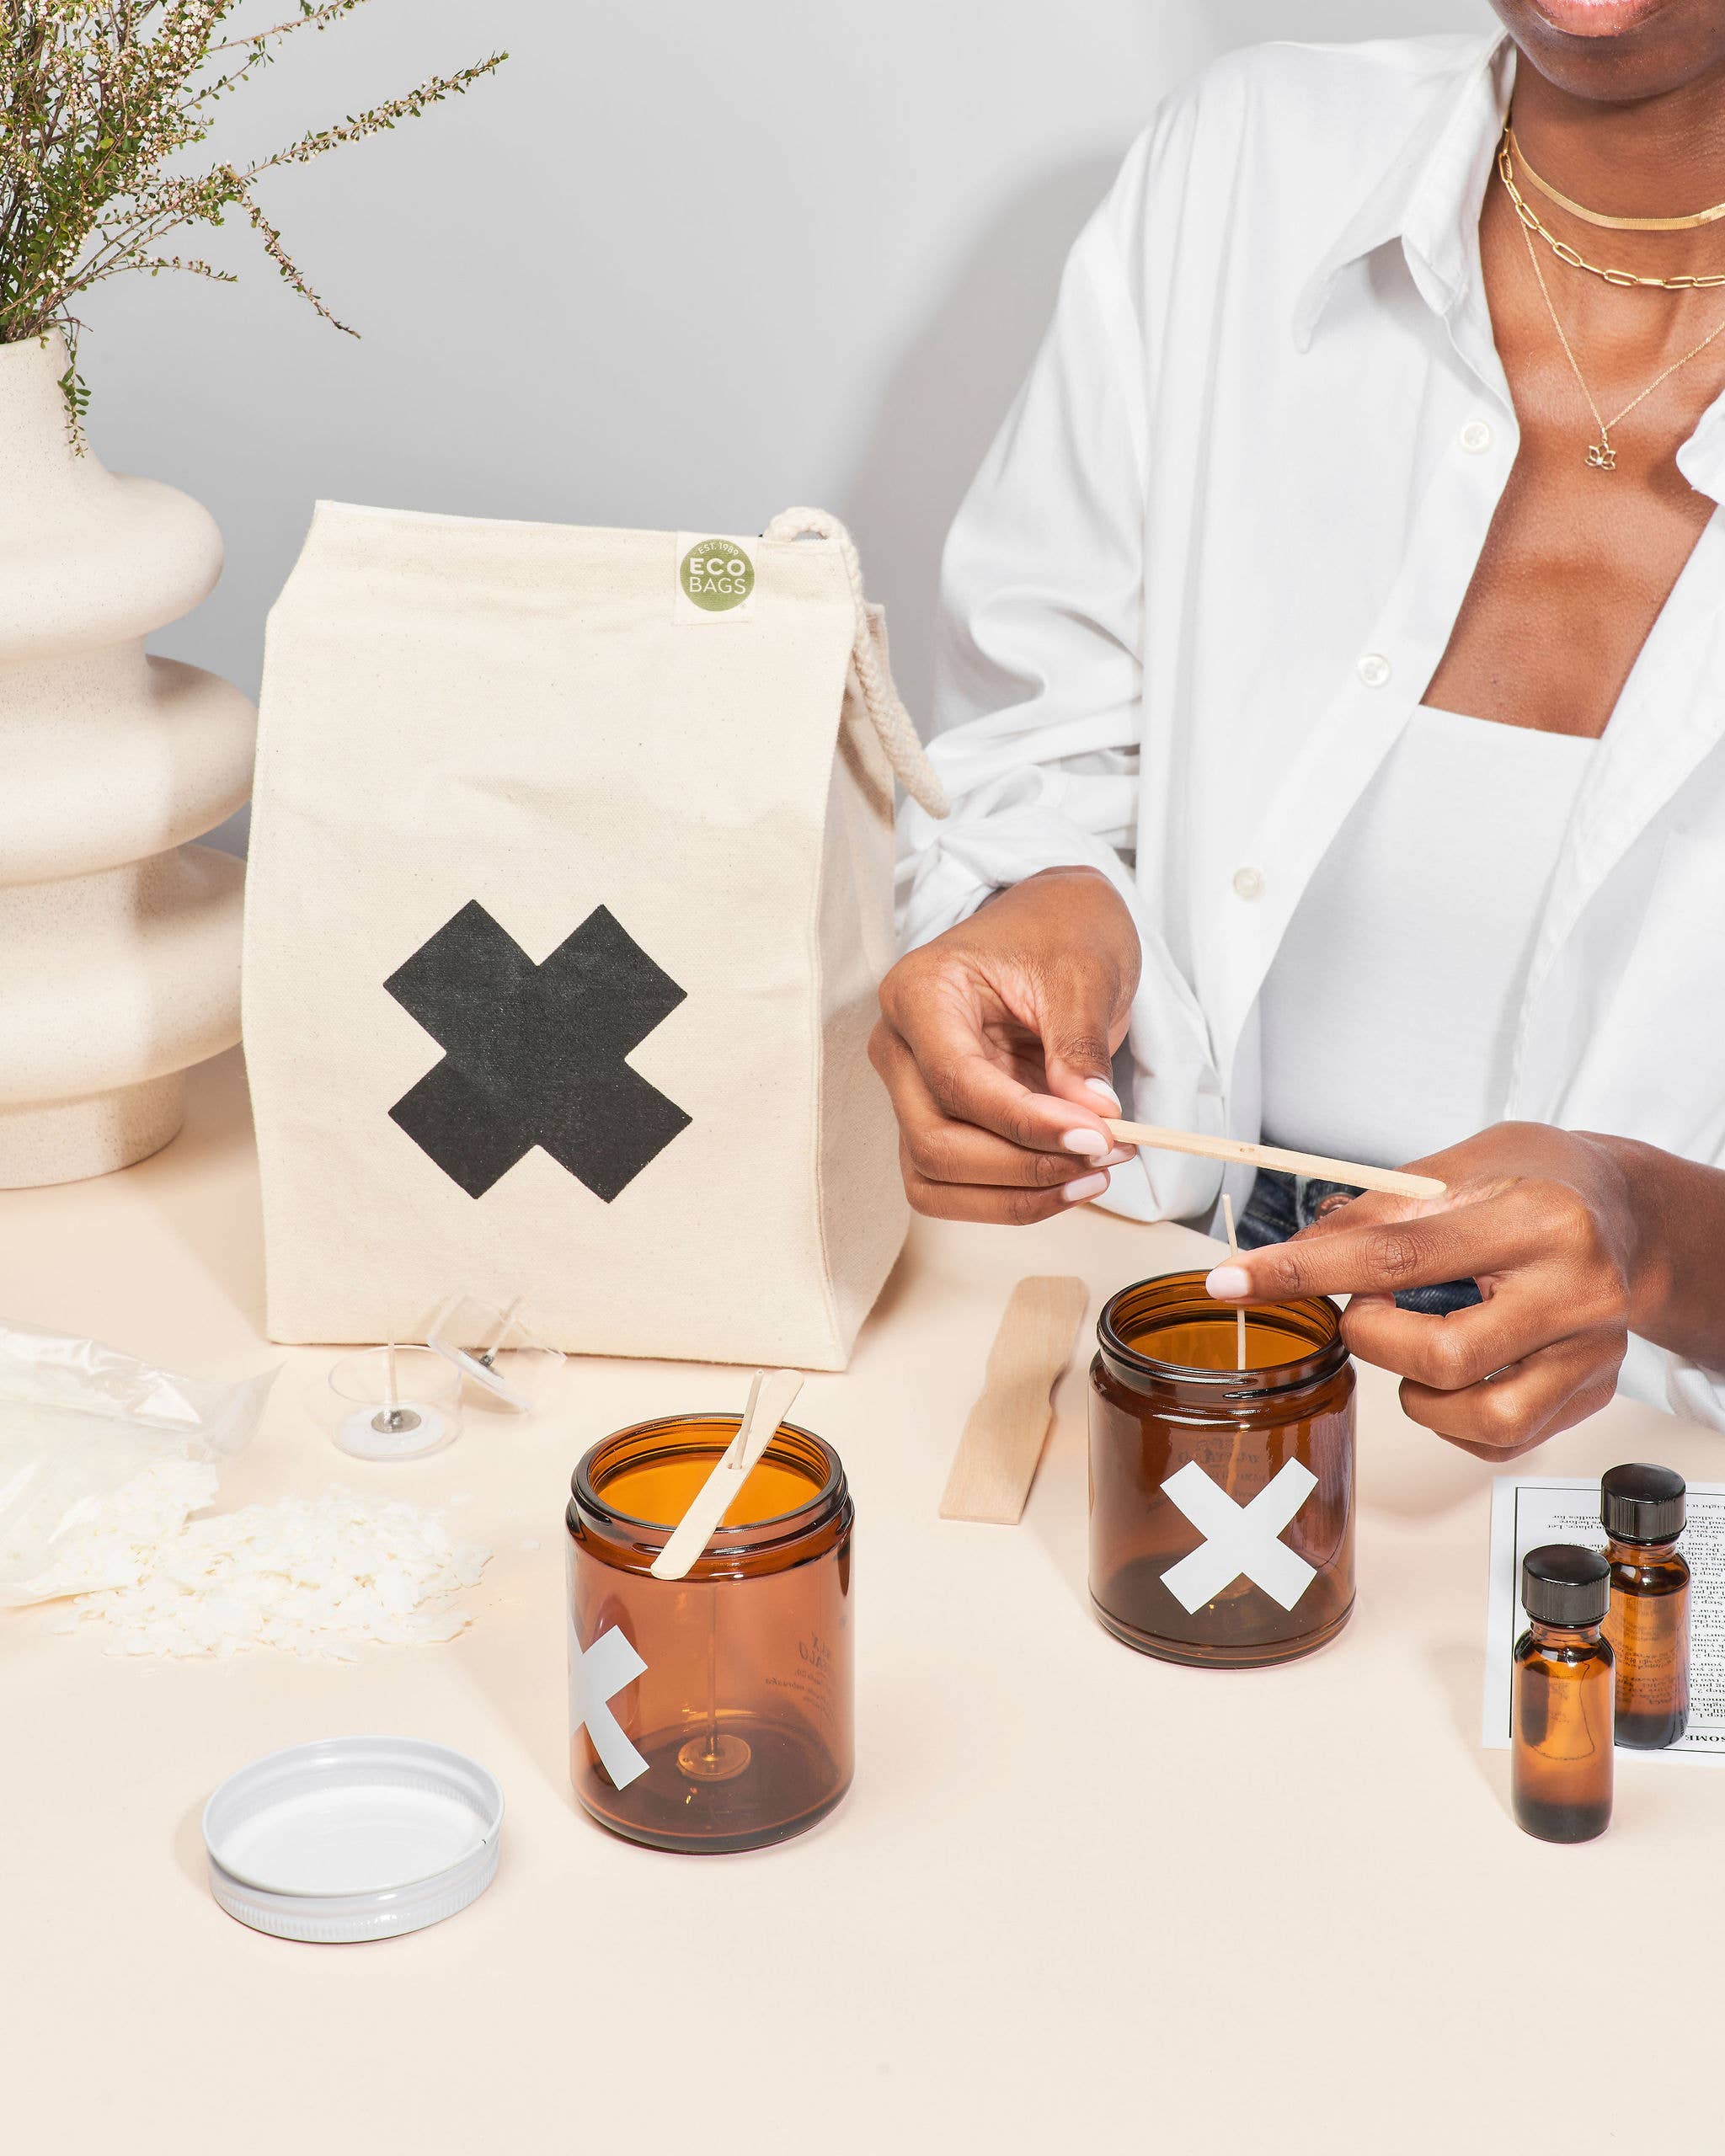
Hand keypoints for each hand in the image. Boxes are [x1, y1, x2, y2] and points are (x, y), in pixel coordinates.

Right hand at [869, 866, 1140, 1223]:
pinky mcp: (935, 1121)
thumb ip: (1079, 1044)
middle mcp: (899, 1046)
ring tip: (1094, 1173)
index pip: (956, 1080)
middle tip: (1104, 1154)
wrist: (1054, 924)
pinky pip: (951, 1187)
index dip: (1025, 1121)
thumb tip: (1093, 1117)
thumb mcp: (1082, 971)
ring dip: (1016, 1194)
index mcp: (918, 992)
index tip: (1096, 1136)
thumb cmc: (1059, 931)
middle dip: (1024, 1165)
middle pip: (935, 1141)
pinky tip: (1066, 1183)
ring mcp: (910, 1090)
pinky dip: (1008, 1199)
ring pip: (935, 1177)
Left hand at [1205, 1123, 1648, 1458]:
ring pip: (1480, 1418)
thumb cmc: (1536, 1181)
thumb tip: (1291, 1257)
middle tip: (1368, 1310)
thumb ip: (1374, 1214)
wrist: (1626, 1211)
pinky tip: (1457, 1373)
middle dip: (1374, 1340)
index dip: (1303, 1272)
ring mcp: (1592, 1350)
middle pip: (1442, 1356)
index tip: (1235, 1281)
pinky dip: (1455, 1419)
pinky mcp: (1592, 1392)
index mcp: (1536, 1220)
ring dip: (1418, 1393)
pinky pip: (1503, 1441)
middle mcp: (1577, 1290)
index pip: (1396, 1256)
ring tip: (1417, 1345)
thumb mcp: (1453, 1168)